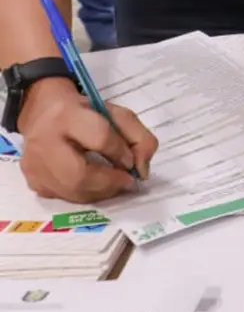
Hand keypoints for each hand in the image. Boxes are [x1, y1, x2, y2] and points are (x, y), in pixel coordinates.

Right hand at [18, 78, 156, 202]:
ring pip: (72, 192)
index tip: (132, 160)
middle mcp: (44, 142)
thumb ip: (139, 138)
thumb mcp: (117, 115)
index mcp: (67, 116)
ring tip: (116, 184)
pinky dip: (87, 195)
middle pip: (79, 175)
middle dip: (110, 183)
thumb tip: (142, 171)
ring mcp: (34, 165)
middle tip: (127, 181)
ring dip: (101, 192)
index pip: (99, 138)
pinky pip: (65, 197)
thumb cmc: (85, 114)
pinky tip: (96, 185)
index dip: (121, 153)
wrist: (45, 114)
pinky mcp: (33, 181)